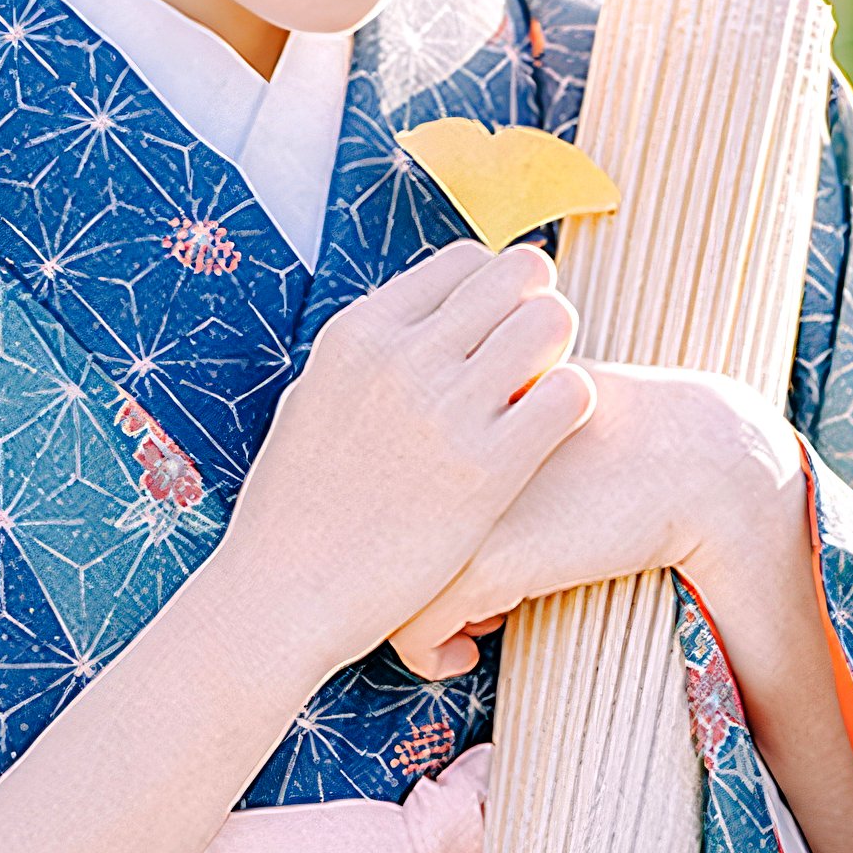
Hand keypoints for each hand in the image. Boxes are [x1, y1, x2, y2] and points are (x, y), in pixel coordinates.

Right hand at [213, 241, 597, 681]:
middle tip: (529, 361)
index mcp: (360, 330)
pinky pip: (569, 394)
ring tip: (537, 398)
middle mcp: (403, 355)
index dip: (496, 291)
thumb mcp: (313, 397)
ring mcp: (445, 409)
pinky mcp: (485, 470)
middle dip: (536, 309)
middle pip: (521, 274)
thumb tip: (421, 321)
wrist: (282, 595)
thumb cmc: (294, 508)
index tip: (494, 334)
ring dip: (558, 355)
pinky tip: (546, 437)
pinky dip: (571, 406)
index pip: (469, 258)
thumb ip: (370, 353)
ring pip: (553, 322)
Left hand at [386, 361, 805, 679]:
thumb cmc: (596, 436)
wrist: (678, 453)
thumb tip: (409, 492)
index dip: (369, 533)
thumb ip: (459, 437)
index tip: (396, 559)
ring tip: (444, 630)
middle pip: (355, 536)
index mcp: (425, 412)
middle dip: (375, 582)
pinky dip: (432, 652)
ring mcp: (446, 505)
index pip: (354, 483)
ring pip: (380, 587)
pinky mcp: (482, 559)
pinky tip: (466, 653)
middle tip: (405, 600)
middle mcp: (422, 454)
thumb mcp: (511, 415)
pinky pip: (415, 629)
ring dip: (402, 620)